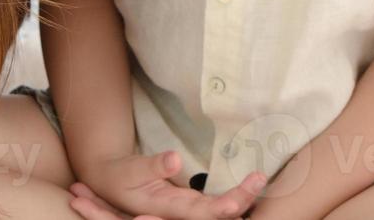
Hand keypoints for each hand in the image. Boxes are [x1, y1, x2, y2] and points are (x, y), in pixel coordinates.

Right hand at [74, 151, 266, 219]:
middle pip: (220, 214)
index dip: (225, 205)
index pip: (204, 211)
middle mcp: (184, 213)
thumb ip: (153, 165)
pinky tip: (250, 187)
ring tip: (261, 181)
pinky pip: (217, 206)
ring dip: (243, 200)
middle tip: (261, 178)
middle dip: (243, 199)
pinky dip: (234, 198)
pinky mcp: (192, 204)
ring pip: (222, 212)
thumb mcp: (132, 170)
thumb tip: (175, 159)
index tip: (242, 195)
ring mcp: (189, 210)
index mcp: (170, 208)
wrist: (113, 186)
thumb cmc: (121, 177)